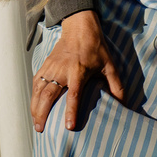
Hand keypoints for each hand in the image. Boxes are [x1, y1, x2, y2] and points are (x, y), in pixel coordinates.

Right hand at [31, 10, 126, 132]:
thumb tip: (123, 105)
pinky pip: (36, 82)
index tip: (68, 127)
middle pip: (48, 95)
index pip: (73, 96)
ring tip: (35, 122)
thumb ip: (116, 86)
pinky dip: (33, 95)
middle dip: (42, 113)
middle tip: (40, 129)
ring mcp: (51, 67)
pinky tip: (33, 105)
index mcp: (78, 72)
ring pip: (38, 89)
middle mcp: (61, 70)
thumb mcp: (110, 66)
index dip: (71, 112)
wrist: (79, 27)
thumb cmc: (96, 47)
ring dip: (35, 106)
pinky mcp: (45, 64)